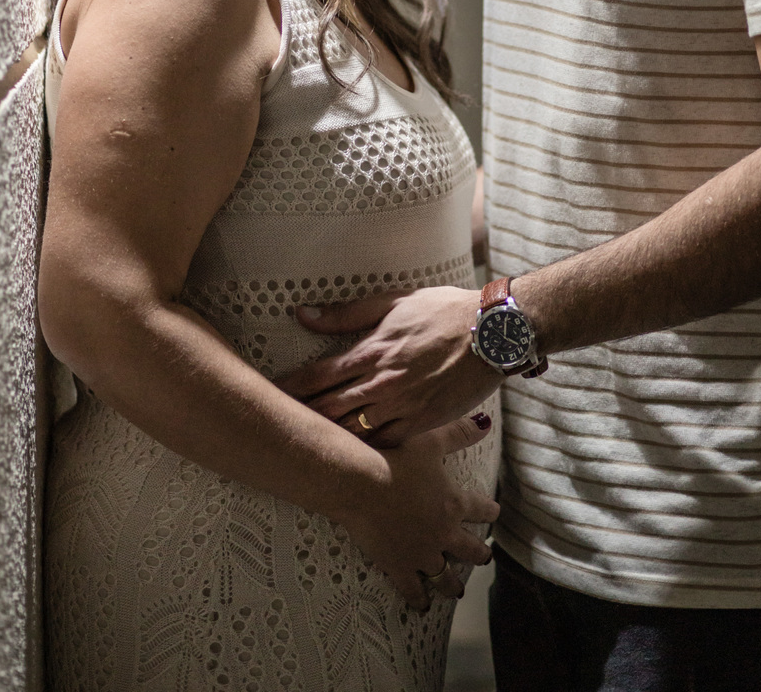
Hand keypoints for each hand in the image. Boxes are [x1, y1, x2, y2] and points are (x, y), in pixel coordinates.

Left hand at [278, 286, 499, 442]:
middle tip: (275, 429)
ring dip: (328, 439)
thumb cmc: (443, 311)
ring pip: (354, 431)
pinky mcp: (422, 425)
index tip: (270, 396)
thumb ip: (346, 313)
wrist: (491, 333)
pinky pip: (386, 444)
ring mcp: (402, 407)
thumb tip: (303, 313)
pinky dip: (364, 452)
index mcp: (372, 350)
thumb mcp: (393, 302)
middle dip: (301, 419)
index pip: (319, 374)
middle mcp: (382, 383)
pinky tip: (348, 459)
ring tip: (303, 447)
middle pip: (329, 408)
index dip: (291, 388)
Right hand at [335, 411, 499, 608]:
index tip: (494, 512)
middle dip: (478, 554)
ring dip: (454, 584)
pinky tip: (422, 607)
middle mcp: (443, 533)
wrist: (363, 484)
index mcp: (454, 503)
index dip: (489, 510)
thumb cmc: (397, 457)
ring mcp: (422, 554)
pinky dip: (419, 600)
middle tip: (484, 557)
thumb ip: (459, 433)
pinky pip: (413, 590)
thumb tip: (486, 422)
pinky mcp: (399, 567)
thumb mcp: (431, 441)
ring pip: (446, 577)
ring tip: (458, 591)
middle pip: (470, 549)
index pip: (481, 509)